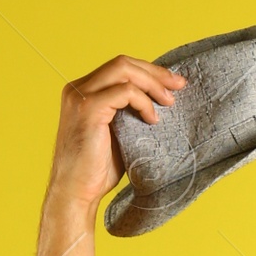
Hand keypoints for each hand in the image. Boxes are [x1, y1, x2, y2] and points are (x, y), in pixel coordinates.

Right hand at [45, 53, 185, 210]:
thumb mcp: (118, 134)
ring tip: (169, 103)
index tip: (173, 84)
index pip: (119, 68)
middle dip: (155, 72)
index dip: (149, 71)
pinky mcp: (88, 108)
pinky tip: (152, 119)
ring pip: (124, 70)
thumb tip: (159, 102)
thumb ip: (129, 113)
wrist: (76, 193)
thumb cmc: (97, 171)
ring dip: (152, 83)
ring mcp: (80, 96)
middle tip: (179, 86)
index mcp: (83, 91)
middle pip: (123, 63)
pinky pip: (124, 91)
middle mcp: (77, 88)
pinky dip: (143, 101)